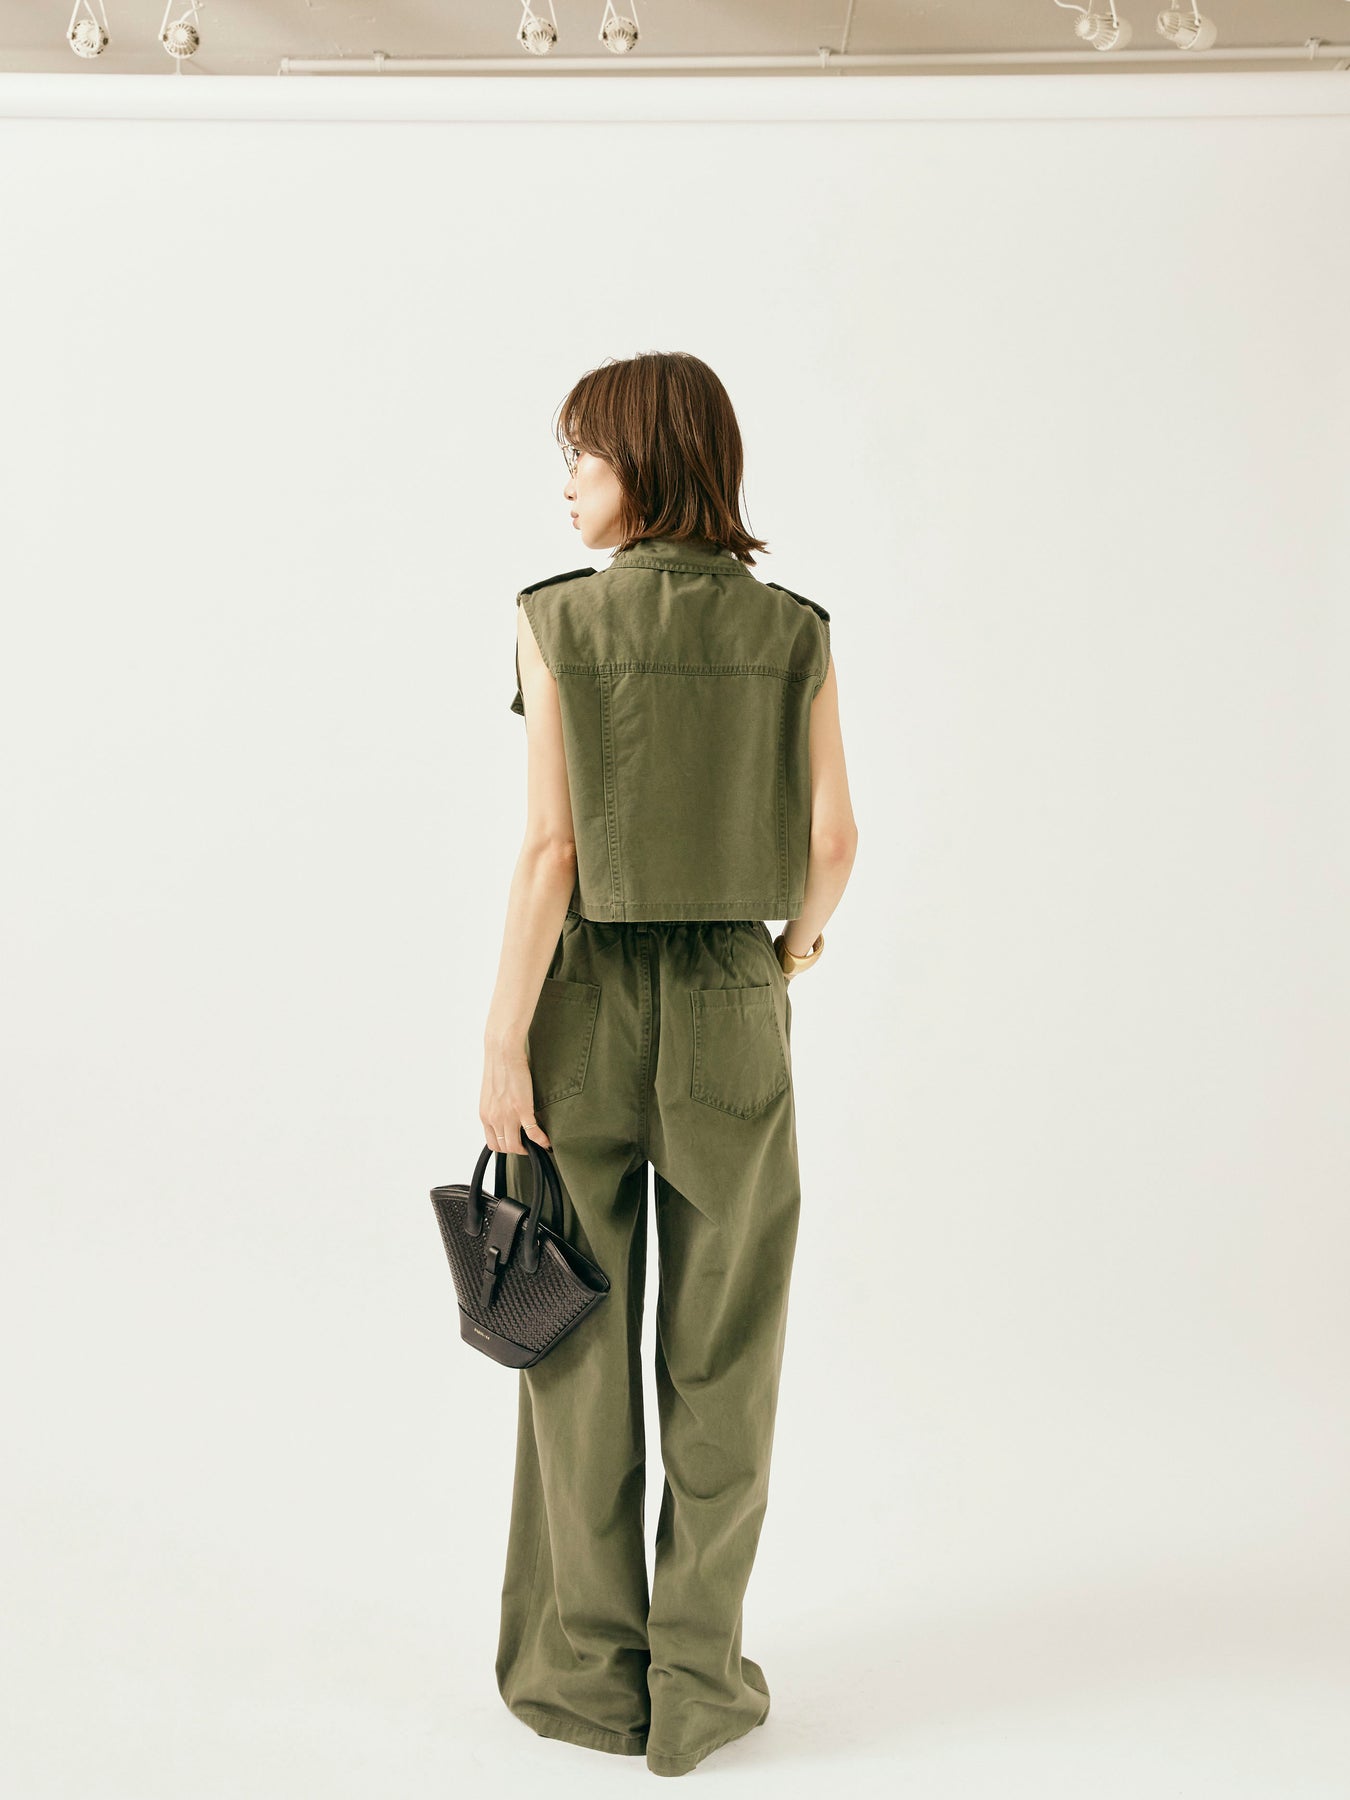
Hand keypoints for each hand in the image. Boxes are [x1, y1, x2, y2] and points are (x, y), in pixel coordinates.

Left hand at [480, 1038, 550, 1157]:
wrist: (502, 1051)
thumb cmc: (498, 1066)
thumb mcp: (492, 1092)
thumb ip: (496, 1107)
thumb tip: (505, 1113)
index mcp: (485, 1115)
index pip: (492, 1144)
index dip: (505, 1147)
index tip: (516, 1144)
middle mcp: (493, 1118)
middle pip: (504, 1148)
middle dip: (517, 1150)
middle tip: (528, 1145)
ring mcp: (506, 1115)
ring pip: (515, 1146)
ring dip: (527, 1149)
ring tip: (537, 1144)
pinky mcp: (521, 1108)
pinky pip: (532, 1133)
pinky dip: (541, 1141)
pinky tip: (547, 1141)